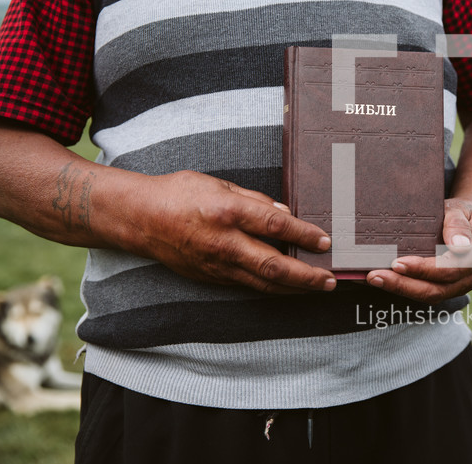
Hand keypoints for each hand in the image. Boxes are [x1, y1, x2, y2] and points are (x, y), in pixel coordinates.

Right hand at [126, 170, 335, 293]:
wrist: (140, 219)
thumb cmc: (180, 193)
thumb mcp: (220, 184)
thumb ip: (255, 200)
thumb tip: (285, 214)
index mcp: (228, 212)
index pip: (275, 226)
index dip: (304, 234)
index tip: (325, 241)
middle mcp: (224, 242)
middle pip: (273, 264)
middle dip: (306, 275)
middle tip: (331, 279)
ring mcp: (217, 264)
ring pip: (263, 282)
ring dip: (294, 288)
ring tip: (318, 287)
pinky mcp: (211, 277)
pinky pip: (248, 285)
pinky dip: (272, 287)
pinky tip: (289, 287)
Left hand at [364, 198, 471, 302]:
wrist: (471, 220)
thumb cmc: (462, 212)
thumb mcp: (461, 208)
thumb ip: (458, 224)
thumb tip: (458, 246)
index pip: (449, 269)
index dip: (423, 269)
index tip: (397, 263)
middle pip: (436, 290)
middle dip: (403, 285)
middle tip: (374, 276)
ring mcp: (460, 286)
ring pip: (429, 296)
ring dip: (399, 289)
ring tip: (373, 278)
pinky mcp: (447, 289)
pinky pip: (424, 292)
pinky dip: (402, 288)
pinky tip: (380, 280)